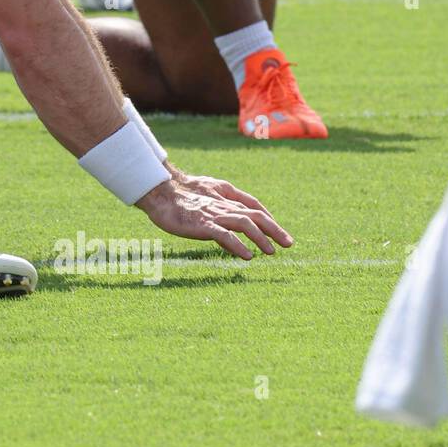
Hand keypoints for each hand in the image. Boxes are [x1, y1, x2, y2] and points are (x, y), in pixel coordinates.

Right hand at [136, 174, 292, 259]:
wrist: (158, 191)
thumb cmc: (177, 193)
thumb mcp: (205, 192)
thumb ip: (220, 202)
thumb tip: (231, 216)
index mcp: (224, 194)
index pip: (252, 205)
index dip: (267, 217)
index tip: (277, 230)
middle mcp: (222, 204)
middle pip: (255, 215)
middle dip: (274, 229)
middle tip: (289, 243)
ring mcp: (213, 214)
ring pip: (244, 224)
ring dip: (261, 238)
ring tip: (271, 252)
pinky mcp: (202, 224)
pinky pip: (224, 236)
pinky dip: (238, 245)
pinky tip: (247, 256)